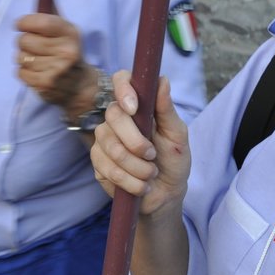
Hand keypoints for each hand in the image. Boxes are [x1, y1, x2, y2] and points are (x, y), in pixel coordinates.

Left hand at [14, 12, 89, 111]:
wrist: (80, 86)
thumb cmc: (68, 53)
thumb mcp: (66, 32)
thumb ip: (52, 16)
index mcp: (70, 33)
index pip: (41, 21)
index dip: (25, 22)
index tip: (21, 25)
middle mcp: (66, 50)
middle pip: (24, 40)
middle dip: (24, 43)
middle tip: (34, 48)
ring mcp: (56, 69)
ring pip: (20, 57)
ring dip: (24, 59)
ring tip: (37, 61)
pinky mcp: (46, 84)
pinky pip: (19, 72)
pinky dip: (24, 72)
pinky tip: (36, 72)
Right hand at [90, 72, 190, 217]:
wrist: (165, 195)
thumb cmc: (173, 160)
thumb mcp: (177, 135)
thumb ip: (167, 109)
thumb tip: (162, 79)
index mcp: (137, 106)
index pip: (121, 80)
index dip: (123, 89)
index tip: (134, 108)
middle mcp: (117, 119)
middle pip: (113, 116)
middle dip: (135, 142)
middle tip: (152, 155)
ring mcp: (103, 140)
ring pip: (110, 147)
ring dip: (137, 167)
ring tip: (150, 173)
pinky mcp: (98, 163)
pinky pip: (108, 169)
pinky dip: (130, 181)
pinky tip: (141, 185)